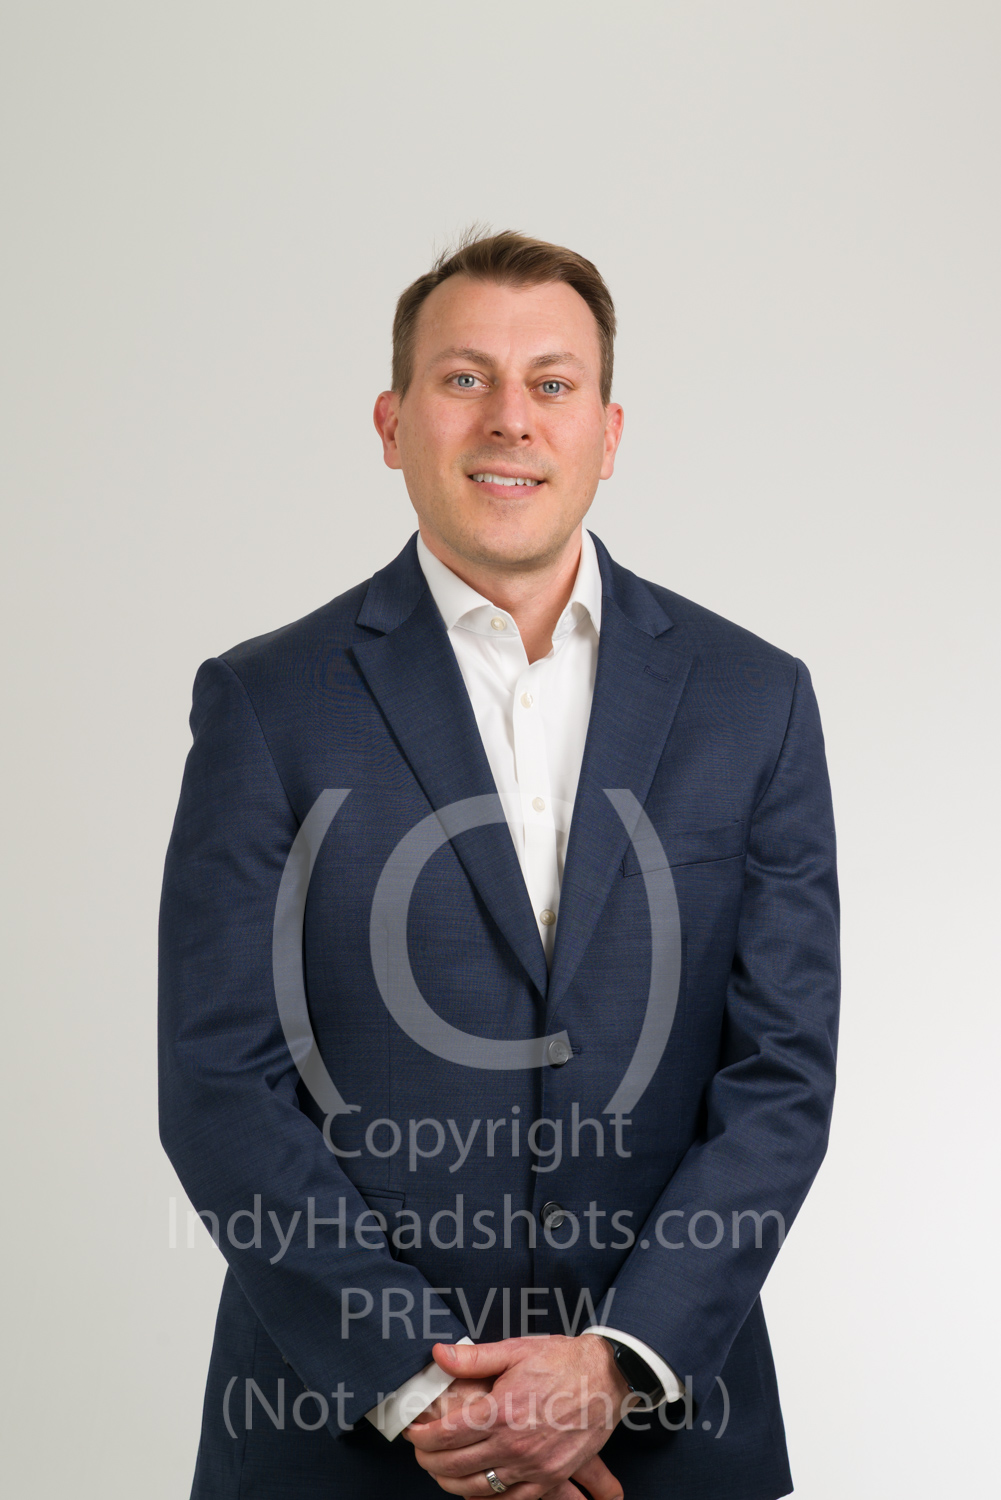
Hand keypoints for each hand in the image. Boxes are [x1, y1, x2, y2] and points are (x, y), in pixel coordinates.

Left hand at [403, 1333, 629, 1498]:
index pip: (447, 1434)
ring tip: (440, 1470)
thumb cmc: (560, 1360)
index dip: (422, 1436)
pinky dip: (487, 1498)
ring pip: (478, 1487)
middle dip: (428, 1460)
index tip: (411, 1432)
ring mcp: (534, 1466)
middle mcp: (515, 1444)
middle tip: (419, 1451)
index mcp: (502, 1410)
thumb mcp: (515, 1350)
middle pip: (455, 1464)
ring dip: (450, 1482)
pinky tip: (475, 1488)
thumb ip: (473, 1357)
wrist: (606, 1378)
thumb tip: (437, 1354)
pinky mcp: (551, 1478)